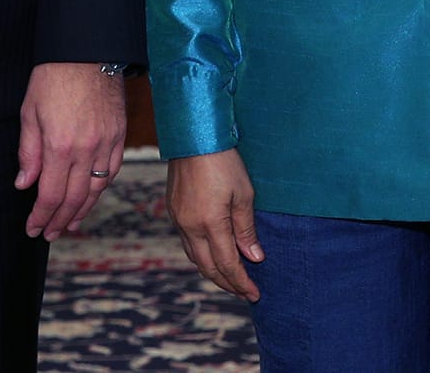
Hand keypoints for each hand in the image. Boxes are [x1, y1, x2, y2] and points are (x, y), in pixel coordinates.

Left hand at [15, 63, 126, 239]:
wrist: (87, 50)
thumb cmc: (53, 77)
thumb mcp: (29, 113)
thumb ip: (28, 152)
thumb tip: (25, 184)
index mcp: (59, 146)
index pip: (50, 195)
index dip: (41, 217)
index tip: (33, 229)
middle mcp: (86, 149)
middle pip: (74, 198)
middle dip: (59, 220)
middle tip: (49, 234)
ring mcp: (106, 142)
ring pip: (96, 188)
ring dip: (83, 210)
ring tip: (70, 223)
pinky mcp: (119, 133)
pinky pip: (112, 170)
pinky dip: (102, 187)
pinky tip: (92, 194)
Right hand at [167, 149, 262, 300]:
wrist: (194, 136)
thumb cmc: (224, 161)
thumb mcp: (244, 194)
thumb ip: (246, 229)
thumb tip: (254, 258)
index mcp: (209, 224)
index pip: (227, 264)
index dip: (241, 282)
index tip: (255, 294)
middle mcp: (189, 227)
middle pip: (208, 268)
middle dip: (227, 284)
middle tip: (244, 292)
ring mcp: (179, 220)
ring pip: (195, 258)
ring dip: (213, 272)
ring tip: (230, 279)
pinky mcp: (174, 211)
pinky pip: (187, 243)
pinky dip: (201, 256)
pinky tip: (212, 255)